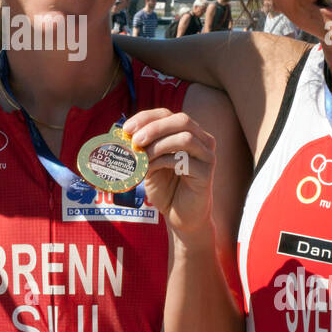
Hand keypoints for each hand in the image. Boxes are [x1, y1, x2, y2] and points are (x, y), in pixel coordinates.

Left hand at [124, 108, 216, 245]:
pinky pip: (185, 161)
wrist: (180, 216)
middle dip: (154, 127)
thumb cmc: (166, 188)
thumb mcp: (149, 163)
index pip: (168, 114)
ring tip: (142, 157)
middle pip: (181, 120)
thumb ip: (142, 148)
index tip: (127, 128)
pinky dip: (163, 162)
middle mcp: (202, 140)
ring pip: (185, 138)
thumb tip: (123, 134)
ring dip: (158, 145)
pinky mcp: (207, 173)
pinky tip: (150, 170)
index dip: (146, 118)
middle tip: (135, 140)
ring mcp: (207, 156)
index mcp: (187, 133)